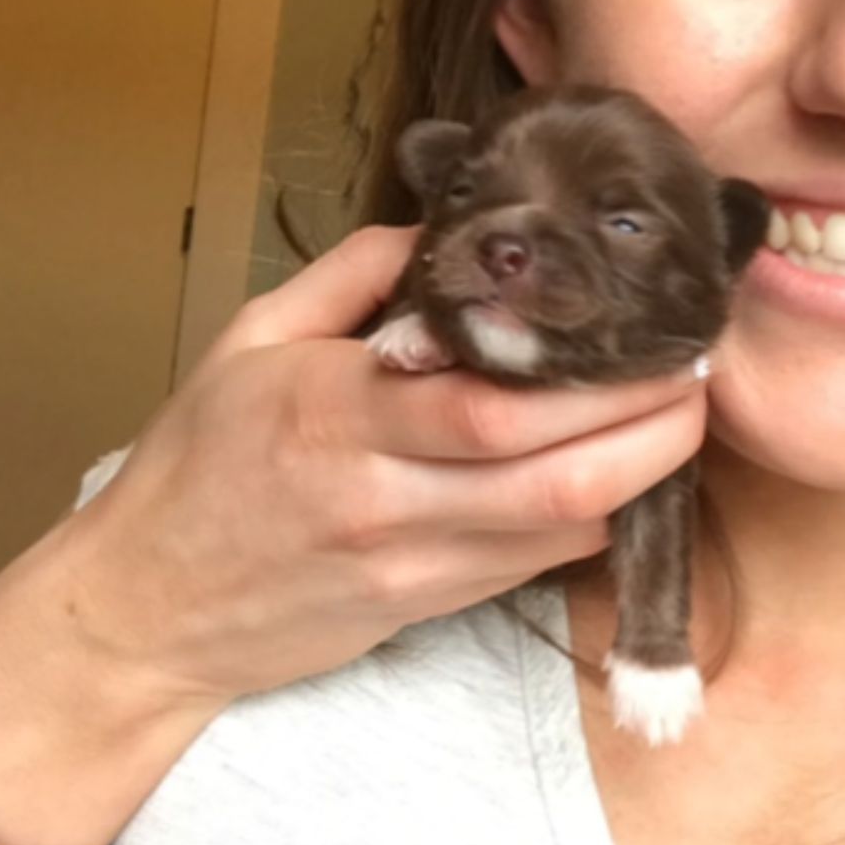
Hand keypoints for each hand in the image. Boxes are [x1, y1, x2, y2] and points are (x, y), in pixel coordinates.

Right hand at [51, 226, 711, 706]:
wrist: (150, 607)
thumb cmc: (195, 465)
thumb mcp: (249, 341)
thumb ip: (354, 274)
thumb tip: (449, 236)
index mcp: (334, 413)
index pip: (493, 405)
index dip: (599, 383)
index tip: (658, 340)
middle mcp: (382, 497)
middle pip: (554, 477)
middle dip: (652, 433)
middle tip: (694, 380)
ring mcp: (410, 565)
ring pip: (558, 530)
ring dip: (634, 478)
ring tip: (668, 419)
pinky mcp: (425, 609)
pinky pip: (532, 565)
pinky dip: (585, 518)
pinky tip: (604, 474)